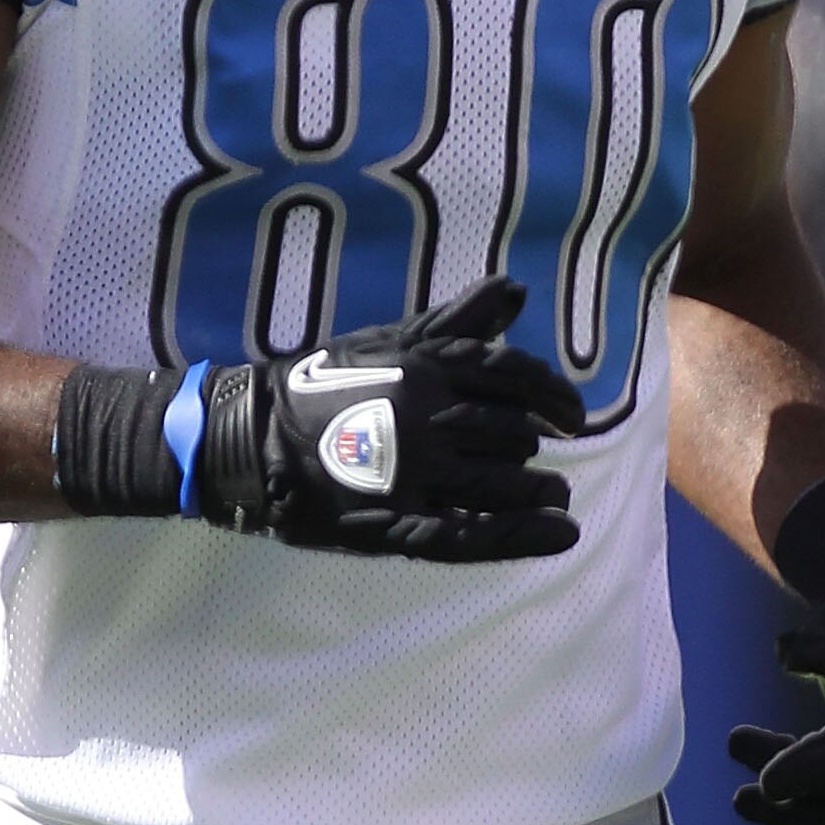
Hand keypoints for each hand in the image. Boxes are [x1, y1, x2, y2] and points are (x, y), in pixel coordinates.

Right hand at [53, 279, 583, 563]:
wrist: (252, 438)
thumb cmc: (322, 383)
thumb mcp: (388, 341)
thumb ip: (454, 321)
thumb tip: (516, 289)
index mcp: (430, 366)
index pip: (515, 377)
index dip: (555, 395)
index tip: (572, 415)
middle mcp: (432, 417)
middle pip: (514, 433)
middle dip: (532, 445)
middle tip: (535, 455)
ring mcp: (418, 475)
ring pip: (505, 483)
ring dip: (540, 490)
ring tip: (554, 496)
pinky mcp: (402, 523)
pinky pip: (477, 534)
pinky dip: (526, 535)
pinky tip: (561, 533)